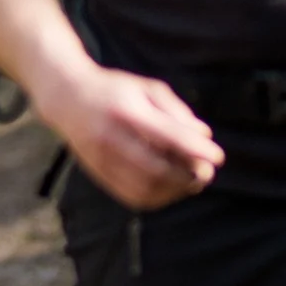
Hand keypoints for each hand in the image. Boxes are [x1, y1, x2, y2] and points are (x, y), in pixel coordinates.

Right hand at [38, 60, 223, 210]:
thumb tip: (205, 136)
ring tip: (191, 181)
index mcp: (125, 110)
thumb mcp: (147, 88)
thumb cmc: (116, 90)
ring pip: (146, 186)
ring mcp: (102, 157)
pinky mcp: (98, 173)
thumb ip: (177, 110)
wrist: (67, 97)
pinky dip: (158, 197)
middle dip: (189, 174)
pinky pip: (132, 195)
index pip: (167, 136)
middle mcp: (110, 136)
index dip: (197, 149)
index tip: (219, 156)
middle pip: (157, 167)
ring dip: (176, 189)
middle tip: (207, 172)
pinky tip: (170, 187)